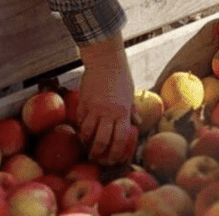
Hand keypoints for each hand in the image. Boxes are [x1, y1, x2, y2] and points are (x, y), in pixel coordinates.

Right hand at [75, 33, 137, 163]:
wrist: (105, 60)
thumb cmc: (120, 75)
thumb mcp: (129, 92)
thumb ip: (132, 109)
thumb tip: (139, 123)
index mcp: (123, 112)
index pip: (120, 139)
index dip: (116, 153)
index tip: (113, 159)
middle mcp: (109, 112)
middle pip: (102, 141)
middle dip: (99, 154)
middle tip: (97, 158)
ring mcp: (94, 108)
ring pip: (87, 133)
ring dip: (86, 143)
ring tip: (87, 147)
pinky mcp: (83, 102)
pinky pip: (80, 120)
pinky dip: (80, 128)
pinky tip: (82, 132)